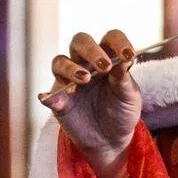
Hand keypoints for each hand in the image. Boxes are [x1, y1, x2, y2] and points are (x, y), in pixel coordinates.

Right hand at [39, 30, 141, 177]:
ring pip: (60, 61)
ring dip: (71, 68)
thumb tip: (124, 59)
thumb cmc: (123, 111)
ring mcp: (69, 80)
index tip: (128, 55)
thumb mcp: (130, 96)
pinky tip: (49, 98)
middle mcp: (86, 63)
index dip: (119, 41)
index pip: (110, 38)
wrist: (112, 139)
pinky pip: (48, 94)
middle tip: (104, 67)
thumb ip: (125, 78)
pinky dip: (47, 95)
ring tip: (85, 79)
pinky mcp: (58, 101)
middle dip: (91, 50)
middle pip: (80, 41)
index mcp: (109, 57)